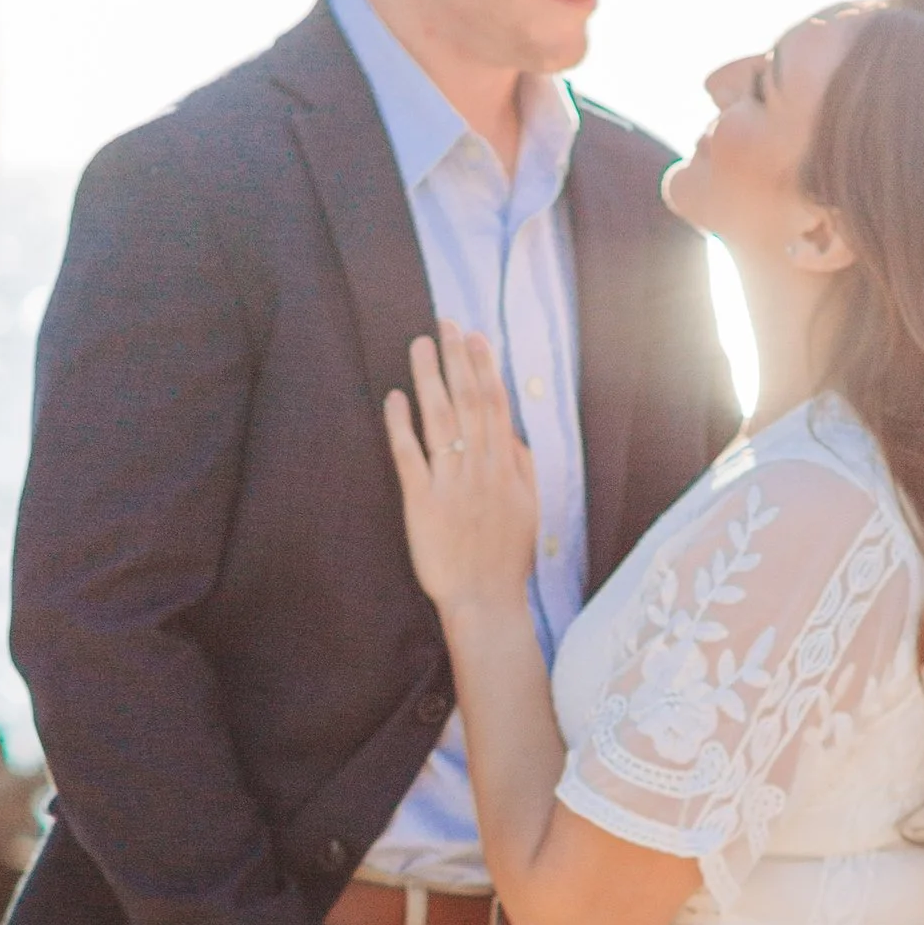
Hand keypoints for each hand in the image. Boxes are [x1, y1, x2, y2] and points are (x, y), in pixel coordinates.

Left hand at [384, 327, 540, 622]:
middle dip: (458, 360)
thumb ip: (522, 466)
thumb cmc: (506, 557)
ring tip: (420, 345)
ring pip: (440, 420)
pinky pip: (410, 457)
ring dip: (430, 379)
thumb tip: (512, 431)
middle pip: (469, 403)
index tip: (476, 337)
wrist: (485, 600)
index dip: (485, 368)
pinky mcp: (422, 503)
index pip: (495, 406)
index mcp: (506, 468)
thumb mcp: (529, 508)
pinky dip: (401, 425)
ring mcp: (451, 484)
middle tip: (446, 323)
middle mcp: (480, 469)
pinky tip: (395, 398)